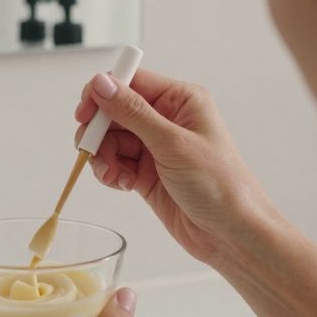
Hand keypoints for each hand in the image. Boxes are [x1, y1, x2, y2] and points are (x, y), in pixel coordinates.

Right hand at [74, 69, 289, 271]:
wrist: (232, 234)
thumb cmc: (219, 185)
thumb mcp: (173, 143)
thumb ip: (133, 112)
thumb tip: (101, 83)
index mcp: (180, 100)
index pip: (130, 82)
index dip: (102, 94)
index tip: (84, 114)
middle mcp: (166, 119)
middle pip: (114, 111)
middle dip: (99, 131)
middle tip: (90, 149)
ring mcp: (155, 147)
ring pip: (110, 140)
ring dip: (102, 156)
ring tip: (111, 175)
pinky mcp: (146, 173)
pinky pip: (115, 163)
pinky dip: (110, 173)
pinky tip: (122, 184)